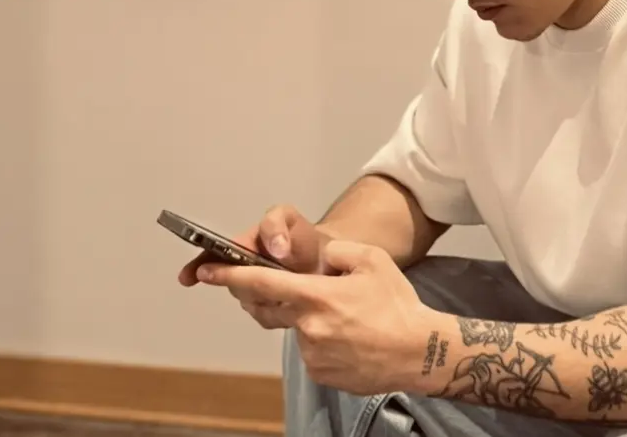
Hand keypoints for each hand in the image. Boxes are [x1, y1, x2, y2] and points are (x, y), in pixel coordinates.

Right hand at [177, 204, 329, 328]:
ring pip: (251, 303)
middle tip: (279, 269)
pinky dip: (282, 310)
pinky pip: (267, 318)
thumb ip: (275, 224)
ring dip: (271, 295)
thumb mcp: (288, 218)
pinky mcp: (270, 315)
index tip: (189, 277)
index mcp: (238, 250)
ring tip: (291, 283)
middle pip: (234, 285)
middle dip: (256, 280)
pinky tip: (293, 299)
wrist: (327, 261)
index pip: (209, 260)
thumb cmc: (301, 237)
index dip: (196, 268)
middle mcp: (240, 275)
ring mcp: (255, 296)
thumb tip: (275, 248)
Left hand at [199, 240, 444, 395]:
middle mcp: (308, 327)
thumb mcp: (372, 261)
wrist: (419, 352)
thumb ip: (339, 252)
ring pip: (296, 330)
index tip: (207, 271)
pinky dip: (323, 342)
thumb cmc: (398, 306)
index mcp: (317, 296)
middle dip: (273, 298)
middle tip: (301, 291)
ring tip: (348, 320)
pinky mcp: (321, 373)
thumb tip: (322, 259)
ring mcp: (313, 354)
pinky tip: (351, 338)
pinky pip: (312, 351)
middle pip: (272, 309)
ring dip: (309, 321)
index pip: (261, 283)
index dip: (229, 276)